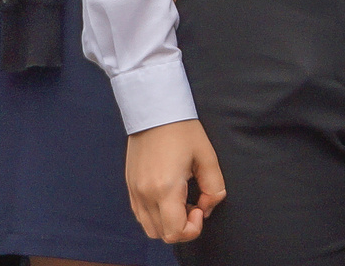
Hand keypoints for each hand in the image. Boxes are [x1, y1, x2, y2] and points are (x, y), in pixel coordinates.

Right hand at [126, 119, 224, 244]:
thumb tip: (207, 206)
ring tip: (181, 201)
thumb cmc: (182, 129)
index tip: (201, 208)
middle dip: (182, 228)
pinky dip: (155, 215)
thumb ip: (214, 187)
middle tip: (194, 204)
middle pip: (162, 234)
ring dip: (168, 223)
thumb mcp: (207, 156)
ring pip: (149, 228)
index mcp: (165, 188)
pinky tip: (168, 196)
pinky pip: (140, 214)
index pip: (175, 232)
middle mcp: (146, 194)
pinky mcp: (130, 186)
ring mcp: (134, 191)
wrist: (154, 109)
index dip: (193, 229)